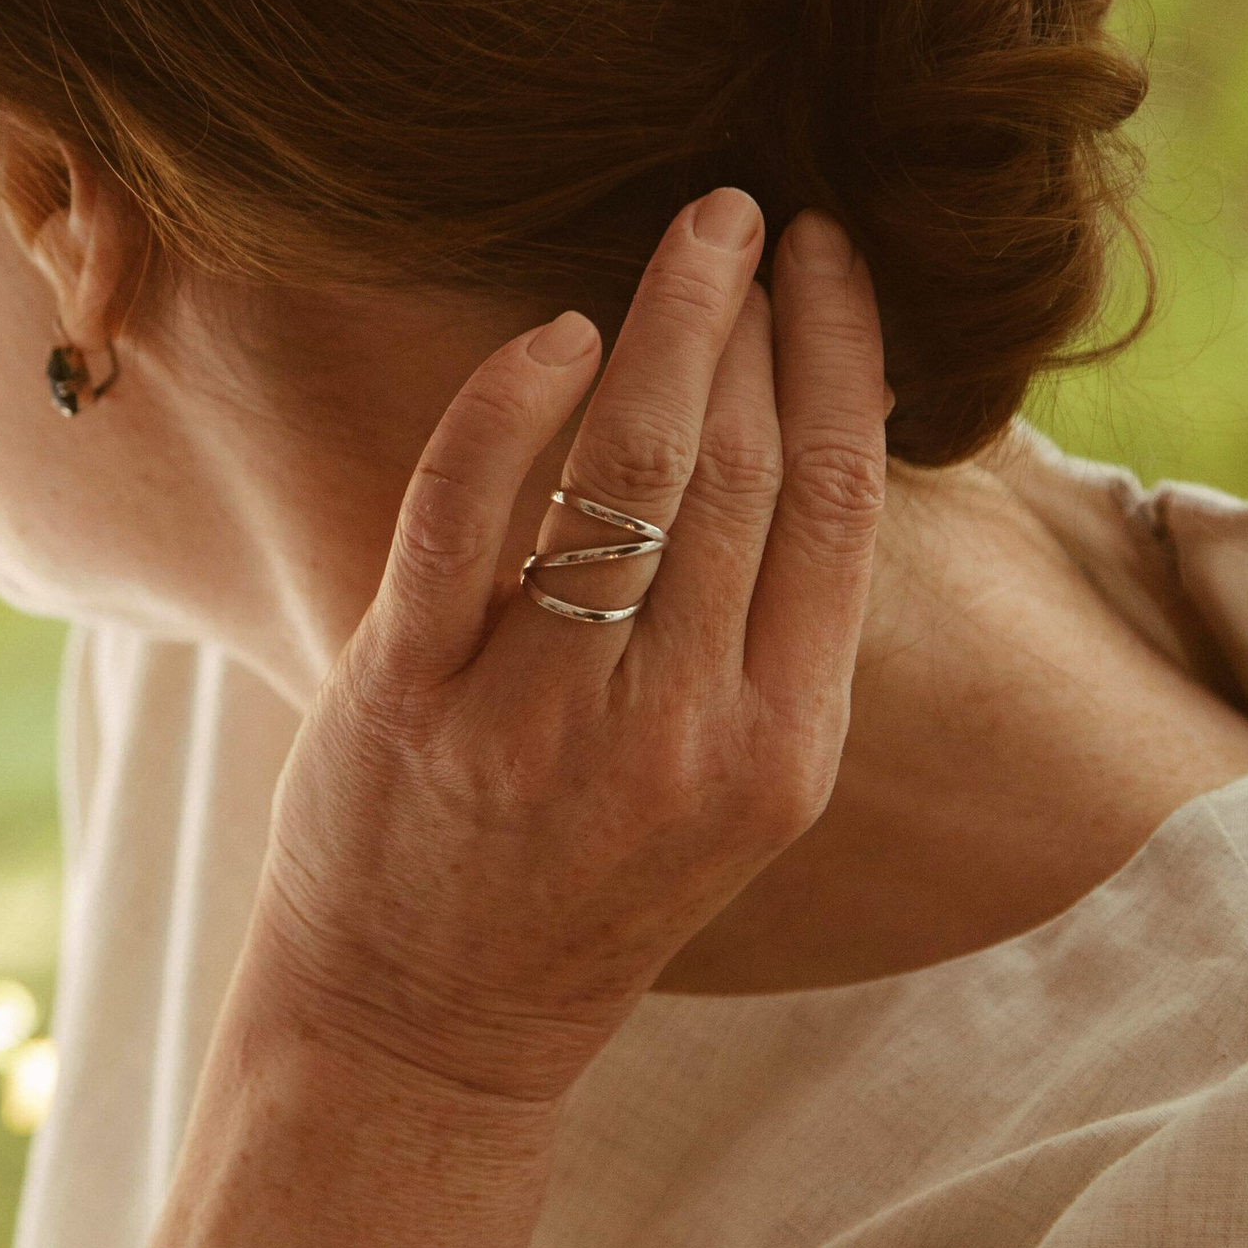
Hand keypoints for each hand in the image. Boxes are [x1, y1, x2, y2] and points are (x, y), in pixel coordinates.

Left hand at [249, 197, 887, 1110]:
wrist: (426, 1034)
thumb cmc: (584, 892)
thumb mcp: (729, 797)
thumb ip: (767, 641)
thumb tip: (802, 427)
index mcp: (780, 754)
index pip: (838, 503)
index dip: (843, 354)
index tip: (834, 255)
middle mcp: (676, 737)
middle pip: (744, 465)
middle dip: (752, 311)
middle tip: (742, 214)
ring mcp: (536, 719)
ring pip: (629, 467)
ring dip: (662, 323)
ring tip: (682, 243)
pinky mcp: (405, 698)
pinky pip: (464, 506)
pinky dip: (512, 399)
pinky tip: (553, 336)